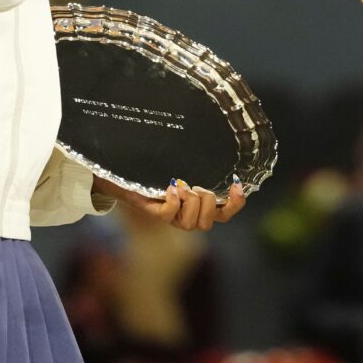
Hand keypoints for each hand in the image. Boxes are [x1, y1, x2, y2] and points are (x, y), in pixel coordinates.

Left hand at [92, 176, 246, 230]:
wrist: (126, 174)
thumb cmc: (159, 169)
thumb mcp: (185, 165)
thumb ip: (202, 161)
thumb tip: (221, 139)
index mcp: (200, 207)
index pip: (226, 214)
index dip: (236, 203)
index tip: (236, 183)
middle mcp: (187, 216)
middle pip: (210, 222)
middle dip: (207, 201)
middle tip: (196, 185)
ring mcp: (171, 217)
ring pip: (192, 224)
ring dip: (190, 202)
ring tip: (181, 185)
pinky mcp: (154, 214)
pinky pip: (169, 215)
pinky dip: (173, 202)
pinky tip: (171, 188)